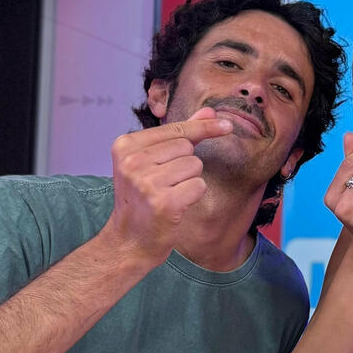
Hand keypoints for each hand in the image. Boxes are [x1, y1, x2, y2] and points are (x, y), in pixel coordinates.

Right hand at [102, 107, 231, 264]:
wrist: (129, 240)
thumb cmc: (142, 198)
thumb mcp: (152, 161)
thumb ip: (180, 135)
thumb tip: (209, 112)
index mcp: (125, 145)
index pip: (175, 130)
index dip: (203, 127)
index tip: (226, 124)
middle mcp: (132, 162)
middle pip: (187, 148)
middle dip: (185, 164)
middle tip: (164, 183)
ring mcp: (146, 182)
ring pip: (194, 166)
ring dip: (189, 181)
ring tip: (167, 194)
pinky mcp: (163, 203)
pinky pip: (198, 186)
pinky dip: (192, 196)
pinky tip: (174, 206)